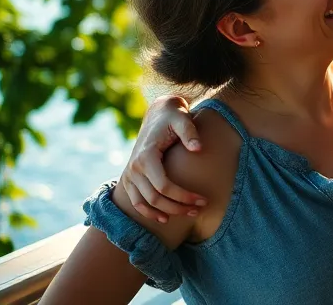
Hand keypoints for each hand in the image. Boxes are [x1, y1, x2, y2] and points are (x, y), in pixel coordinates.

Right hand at [118, 95, 205, 222]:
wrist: (158, 113)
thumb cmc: (173, 116)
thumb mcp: (182, 119)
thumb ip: (190, 132)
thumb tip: (198, 148)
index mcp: (146, 156)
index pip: (164, 186)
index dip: (183, 196)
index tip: (203, 200)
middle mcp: (135, 167)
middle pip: (155, 198)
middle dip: (178, 207)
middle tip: (199, 210)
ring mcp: (130, 174)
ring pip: (144, 203)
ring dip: (165, 213)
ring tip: (189, 215)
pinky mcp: (130, 178)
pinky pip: (136, 201)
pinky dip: (148, 212)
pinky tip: (164, 218)